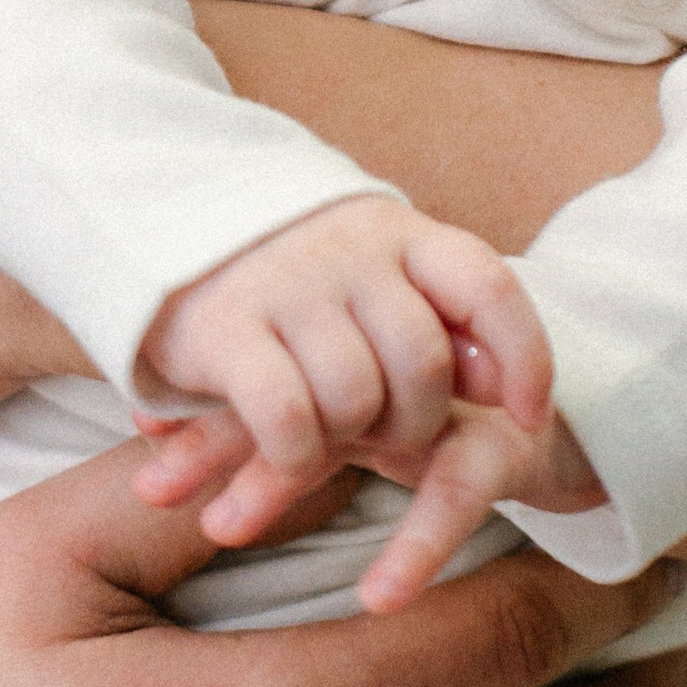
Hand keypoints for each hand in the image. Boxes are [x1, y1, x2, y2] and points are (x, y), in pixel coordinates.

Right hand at [140, 196, 553, 533]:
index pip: (489, 288)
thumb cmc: (289, 274)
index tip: (528, 417)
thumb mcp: (373, 274)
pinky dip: (297, 459)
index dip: (524, 358)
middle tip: (385, 436)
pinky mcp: (224, 329)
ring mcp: (285, 285)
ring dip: (349, 439)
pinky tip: (288, 460)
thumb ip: (440, 317)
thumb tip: (507, 385)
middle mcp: (347, 251)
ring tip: (328, 435)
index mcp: (397, 231)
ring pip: (357, 398)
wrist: (159, 227)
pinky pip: (290, 419)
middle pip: (423, 364)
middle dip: (416, 422)